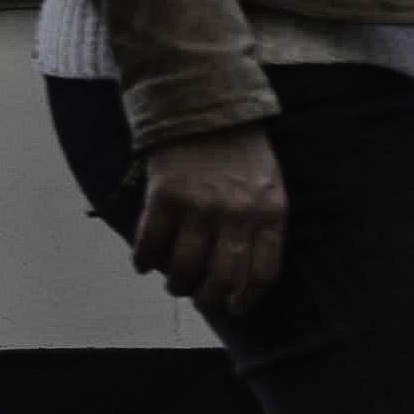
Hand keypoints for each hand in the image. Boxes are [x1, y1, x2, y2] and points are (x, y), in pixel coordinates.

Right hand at [129, 125, 286, 315]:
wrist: (203, 106)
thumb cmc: (240, 151)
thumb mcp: (269, 185)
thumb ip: (263, 224)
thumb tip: (241, 270)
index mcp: (269, 212)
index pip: (262, 272)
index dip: (246, 298)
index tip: (234, 307)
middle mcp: (236, 213)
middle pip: (221, 276)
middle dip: (207, 296)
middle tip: (197, 296)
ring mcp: (199, 205)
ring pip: (183, 265)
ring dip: (175, 282)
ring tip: (172, 282)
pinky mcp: (164, 196)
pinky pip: (150, 242)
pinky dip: (144, 259)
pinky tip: (144, 263)